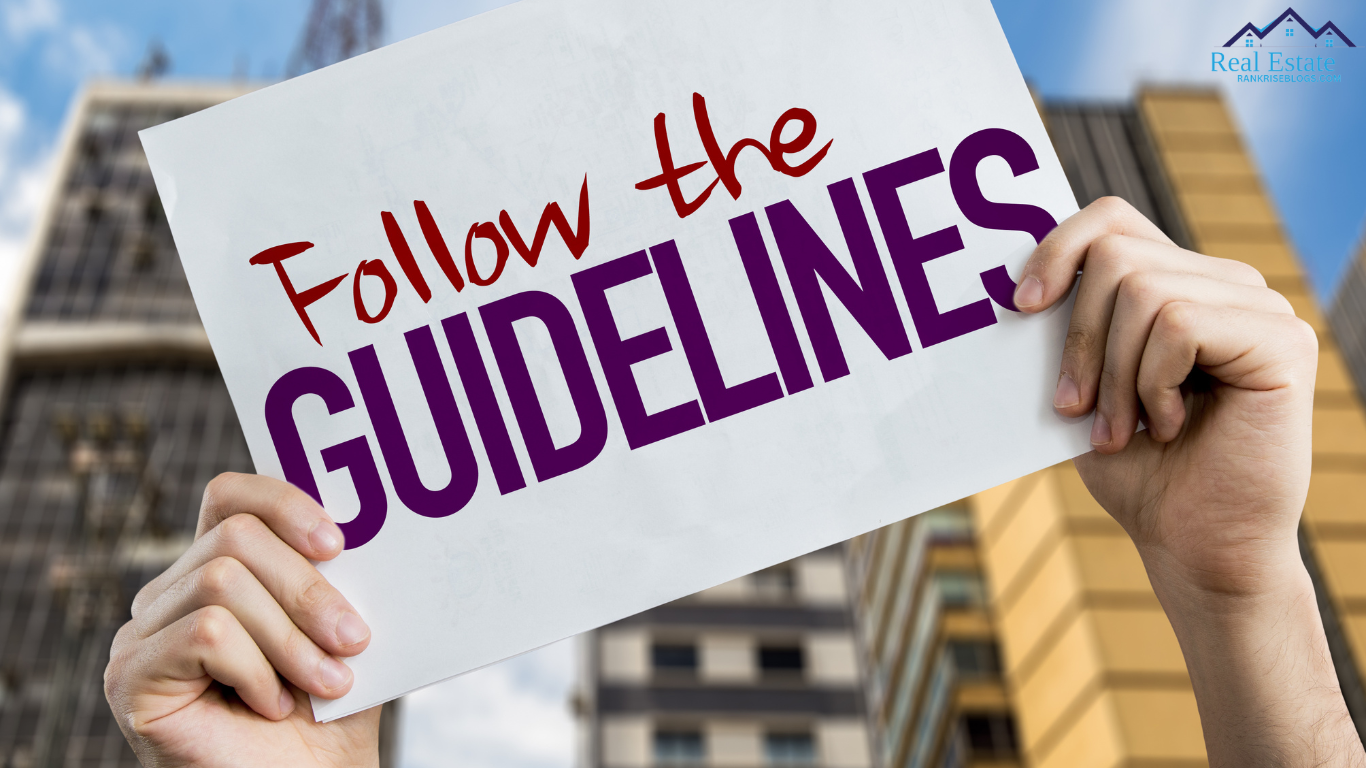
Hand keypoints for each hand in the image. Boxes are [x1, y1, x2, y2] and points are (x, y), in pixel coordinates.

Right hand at [105, 473, 380, 766]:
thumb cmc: (327, 719)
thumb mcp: (346, 635)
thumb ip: (345, 580)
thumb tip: (375, 528)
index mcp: (214, 571)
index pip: (230, 496)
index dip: (284, 502)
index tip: (339, 544)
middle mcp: (167, 596)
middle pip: (235, 537)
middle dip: (307, 588)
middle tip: (354, 639)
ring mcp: (141, 636)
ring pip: (223, 583)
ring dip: (291, 638)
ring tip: (325, 684)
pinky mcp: (131, 677)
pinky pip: (205, 634)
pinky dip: (256, 669)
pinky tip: (271, 704)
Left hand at [1017, 197, 1364, 767]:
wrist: (1193, 545)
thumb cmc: (1137, 472)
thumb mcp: (1082, 387)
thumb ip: (1065, 329)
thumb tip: (1011, 282)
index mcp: (1178, 285)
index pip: (1111, 220)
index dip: (1058, 249)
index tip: (1021, 308)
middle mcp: (1225, 285)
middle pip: (1117, 257)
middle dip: (1077, 339)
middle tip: (1074, 407)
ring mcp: (1259, 308)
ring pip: (1144, 292)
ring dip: (1113, 375)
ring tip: (1123, 430)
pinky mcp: (1282, 340)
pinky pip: (1180, 325)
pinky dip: (1153, 383)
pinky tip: (1172, 424)